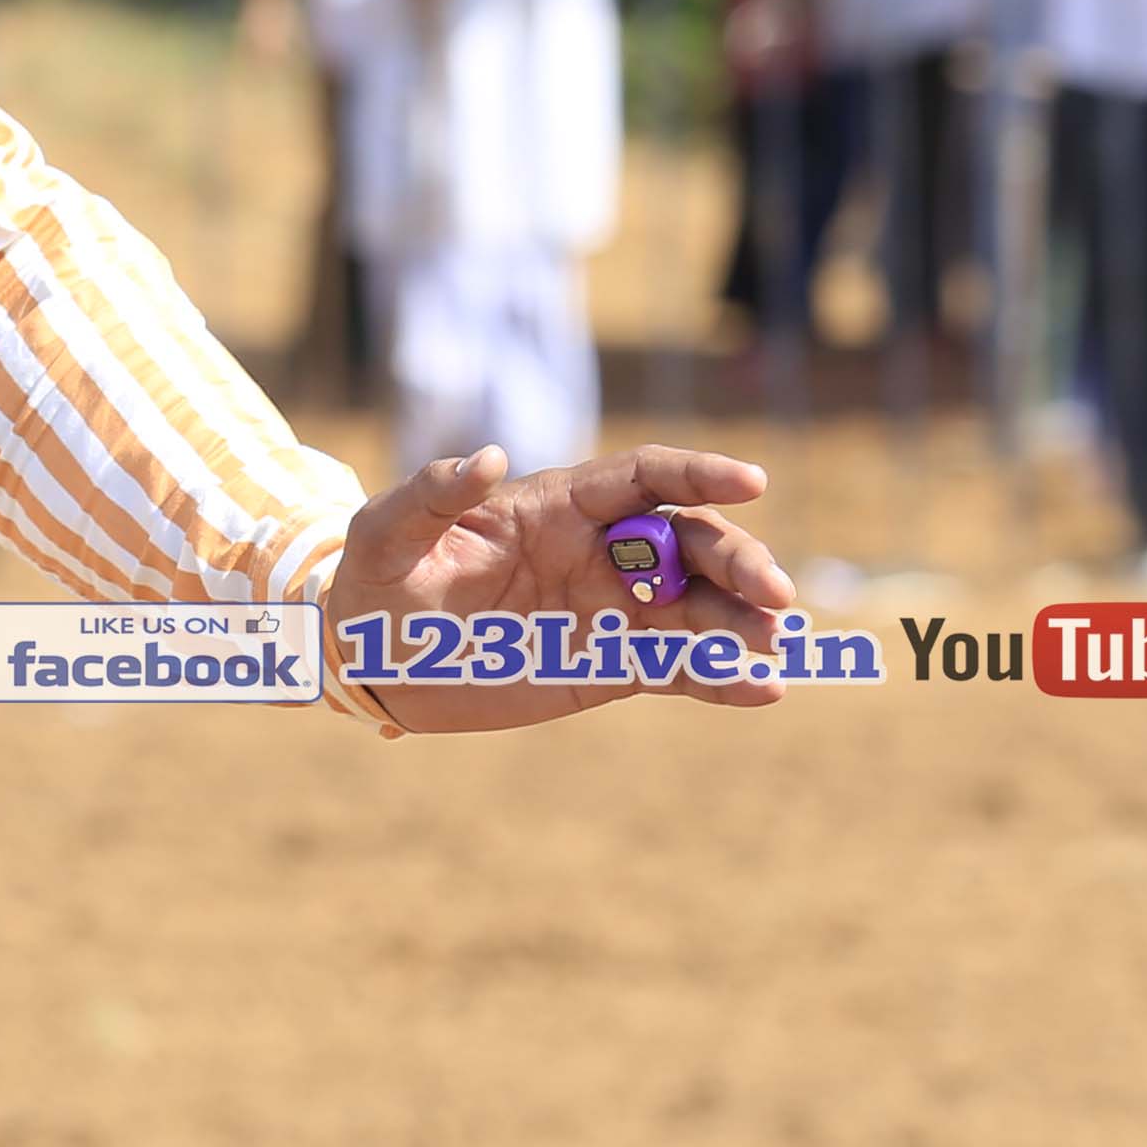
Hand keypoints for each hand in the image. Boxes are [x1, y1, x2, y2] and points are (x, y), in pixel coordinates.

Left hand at [317, 441, 796, 733]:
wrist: (371, 660)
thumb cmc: (377, 581)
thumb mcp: (386, 532)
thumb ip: (432, 494)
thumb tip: (485, 457)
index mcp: (556, 506)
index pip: (644, 478)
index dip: (700, 474)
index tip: (752, 483)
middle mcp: (599, 551)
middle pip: (690, 543)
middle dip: (739, 562)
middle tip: (775, 595)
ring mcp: (612, 609)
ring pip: (699, 607)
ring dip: (743, 622)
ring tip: (774, 647)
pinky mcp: (610, 665)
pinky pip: (678, 667)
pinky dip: (721, 677)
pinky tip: (761, 689)